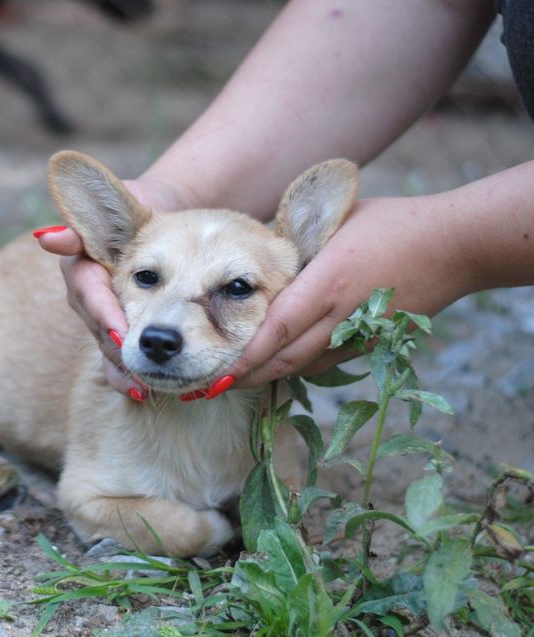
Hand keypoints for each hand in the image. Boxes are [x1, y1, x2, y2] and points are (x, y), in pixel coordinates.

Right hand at [35, 178, 189, 397]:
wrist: (167, 220)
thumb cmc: (143, 207)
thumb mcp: (123, 200)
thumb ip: (91, 215)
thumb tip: (50, 238)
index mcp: (82, 266)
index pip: (88, 293)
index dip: (104, 313)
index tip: (123, 331)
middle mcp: (86, 296)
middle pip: (98, 326)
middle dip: (118, 346)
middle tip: (140, 362)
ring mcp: (101, 318)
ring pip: (107, 347)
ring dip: (123, 367)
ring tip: (142, 382)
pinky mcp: (118, 333)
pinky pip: (118, 360)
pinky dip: (127, 376)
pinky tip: (141, 390)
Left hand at [228, 195, 471, 386]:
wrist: (456, 247)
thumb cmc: (393, 223)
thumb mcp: (336, 221)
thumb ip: (297, 241)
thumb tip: (257, 253)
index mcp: (328, 283)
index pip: (277, 330)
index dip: (245, 357)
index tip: (215, 372)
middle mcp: (341, 316)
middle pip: (285, 359)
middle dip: (245, 377)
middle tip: (207, 387)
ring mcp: (359, 334)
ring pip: (303, 365)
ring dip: (268, 375)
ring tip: (232, 380)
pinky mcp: (373, 343)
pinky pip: (325, 361)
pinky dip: (296, 366)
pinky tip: (274, 366)